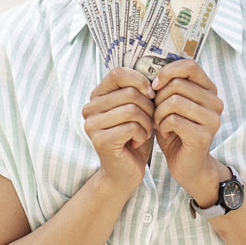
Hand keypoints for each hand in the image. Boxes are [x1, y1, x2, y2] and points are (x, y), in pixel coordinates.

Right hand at [81, 67, 155, 188]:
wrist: (125, 172)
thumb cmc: (134, 137)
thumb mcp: (138, 108)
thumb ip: (139, 90)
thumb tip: (155, 72)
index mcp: (97, 96)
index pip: (118, 73)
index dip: (139, 80)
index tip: (151, 94)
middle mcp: (89, 108)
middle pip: (129, 93)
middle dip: (148, 107)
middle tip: (149, 122)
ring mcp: (91, 124)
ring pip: (132, 109)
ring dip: (146, 123)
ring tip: (143, 133)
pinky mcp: (100, 140)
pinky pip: (131, 127)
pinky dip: (142, 134)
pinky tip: (137, 142)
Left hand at [151, 60, 225, 199]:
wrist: (188, 166)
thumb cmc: (176, 132)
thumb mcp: (172, 104)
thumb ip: (168, 86)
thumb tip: (149, 69)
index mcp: (209, 90)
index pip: (190, 65)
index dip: (168, 72)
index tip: (154, 86)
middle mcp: (215, 102)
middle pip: (177, 84)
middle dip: (158, 98)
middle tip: (156, 113)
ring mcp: (212, 119)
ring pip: (174, 101)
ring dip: (158, 113)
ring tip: (159, 124)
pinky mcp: (203, 135)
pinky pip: (173, 119)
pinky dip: (162, 126)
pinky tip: (165, 134)